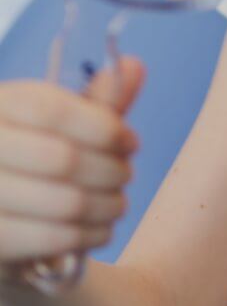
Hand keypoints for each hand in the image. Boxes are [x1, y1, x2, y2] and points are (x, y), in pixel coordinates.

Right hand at [0, 58, 143, 284]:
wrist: (4, 218)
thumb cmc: (35, 164)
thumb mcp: (60, 127)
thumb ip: (95, 102)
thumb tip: (135, 66)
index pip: (50, 110)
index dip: (102, 126)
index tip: (130, 142)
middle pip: (63, 158)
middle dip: (110, 169)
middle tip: (125, 176)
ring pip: (65, 203)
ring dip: (107, 206)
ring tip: (118, 204)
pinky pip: (53, 240)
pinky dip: (89, 235)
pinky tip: (101, 230)